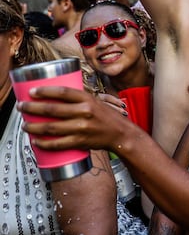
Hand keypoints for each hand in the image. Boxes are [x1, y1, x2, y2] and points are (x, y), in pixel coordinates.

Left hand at [19, 86, 134, 151]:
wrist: (121, 134)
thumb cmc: (107, 117)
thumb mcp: (96, 101)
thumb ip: (78, 98)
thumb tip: (57, 94)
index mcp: (88, 99)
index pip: (62, 92)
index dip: (45, 91)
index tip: (32, 92)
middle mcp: (84, 112)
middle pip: (52, 109)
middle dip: (32, 108)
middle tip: (22, 107)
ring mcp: (82, 128)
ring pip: (51, 127)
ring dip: (34, 127)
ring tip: (26, 125)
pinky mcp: (80, 141)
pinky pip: (57, 143)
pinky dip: (44, 143)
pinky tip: (36, 140)